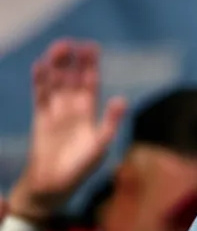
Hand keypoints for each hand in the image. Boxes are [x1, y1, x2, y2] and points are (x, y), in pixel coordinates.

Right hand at [9, 40, 125, 224]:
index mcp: (90, 114)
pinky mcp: (40, 120)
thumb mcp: (99, 146)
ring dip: (56, 68)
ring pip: (56, 85)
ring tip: (57, 49)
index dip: (91, 67)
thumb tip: (122, 99)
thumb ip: (110, 123)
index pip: (91, 84)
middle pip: (73, 80)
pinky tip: (40, 67)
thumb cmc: (80, 170)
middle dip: (73, 62)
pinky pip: (40, 97)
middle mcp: (73, 110)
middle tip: (71, 43)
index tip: (90, 47)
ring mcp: (56, 114)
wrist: (53, 187)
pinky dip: (40, 82)